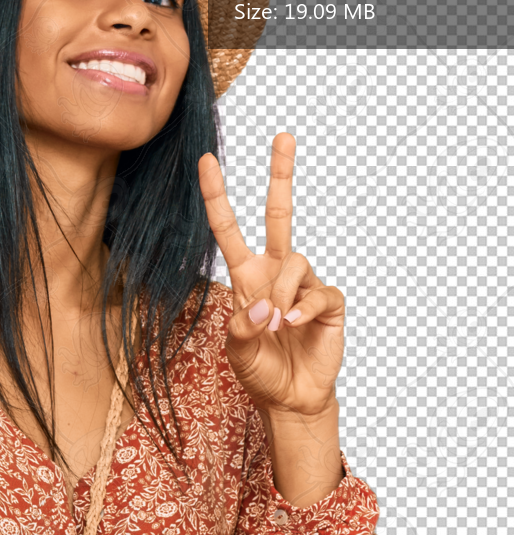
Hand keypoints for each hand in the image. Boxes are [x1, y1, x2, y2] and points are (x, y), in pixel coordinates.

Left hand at [197, 134, 344, 418]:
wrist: (291, 399)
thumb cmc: (261, 372)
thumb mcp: (238, 352)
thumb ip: (241, 328)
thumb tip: (263, 307)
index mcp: (246, 278)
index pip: (229, 230)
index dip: (217, 197)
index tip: (206, 161)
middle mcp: (276, 274)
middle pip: (279, 215)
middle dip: (280, 175)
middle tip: (283, 135)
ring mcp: (304, 285)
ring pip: (295, 262)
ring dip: (282, 294)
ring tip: (278, 326)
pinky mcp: (329, 302)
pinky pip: (318, 293)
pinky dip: (303, 310)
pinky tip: (295, 327)